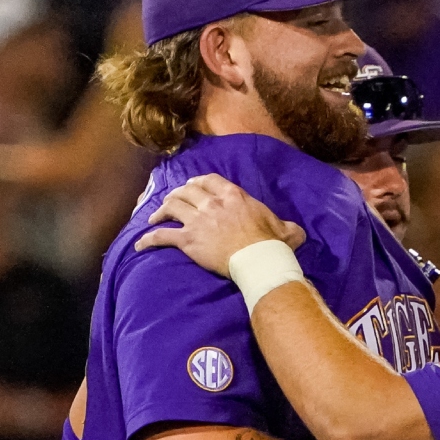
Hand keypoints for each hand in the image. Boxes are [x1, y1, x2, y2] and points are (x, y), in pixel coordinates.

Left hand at [135, 173, 306, 276]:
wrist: (258, 260)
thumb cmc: (272, 244)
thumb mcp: (286, 229)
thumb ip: (288, 226)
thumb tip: (298, 232)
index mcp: (233, 195)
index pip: (208, 180)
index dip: (196, 182)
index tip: (192, 186)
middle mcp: (212, 203)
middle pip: (186, 191)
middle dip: (176, 194)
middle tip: (171, 201)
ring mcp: (198, 221)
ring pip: (171, 207)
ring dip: (160, 211)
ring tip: (155, 217)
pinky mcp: (189, 241)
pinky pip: (162, 236)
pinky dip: (149, 239)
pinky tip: (141, 244)